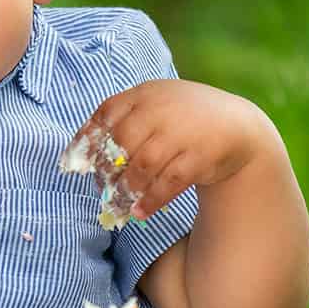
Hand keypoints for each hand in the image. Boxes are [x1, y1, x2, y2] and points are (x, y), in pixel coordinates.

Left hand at [65, 79, 262, 223]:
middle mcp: (161, 109)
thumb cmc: (181, 119)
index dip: (85, 141)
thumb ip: (121, 122)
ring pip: (143, 165)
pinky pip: (170, 182)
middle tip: (101, 188)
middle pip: (121, 142)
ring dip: (126, 189)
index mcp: (144, 94)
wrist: (235, 124)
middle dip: (105, 170)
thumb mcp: (153, 106)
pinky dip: (152, 200)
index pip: (105, 114)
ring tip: (119, 204)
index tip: (73, 166)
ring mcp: (182, 132)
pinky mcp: (200, 156)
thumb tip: (80, 157)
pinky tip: (140, 212)